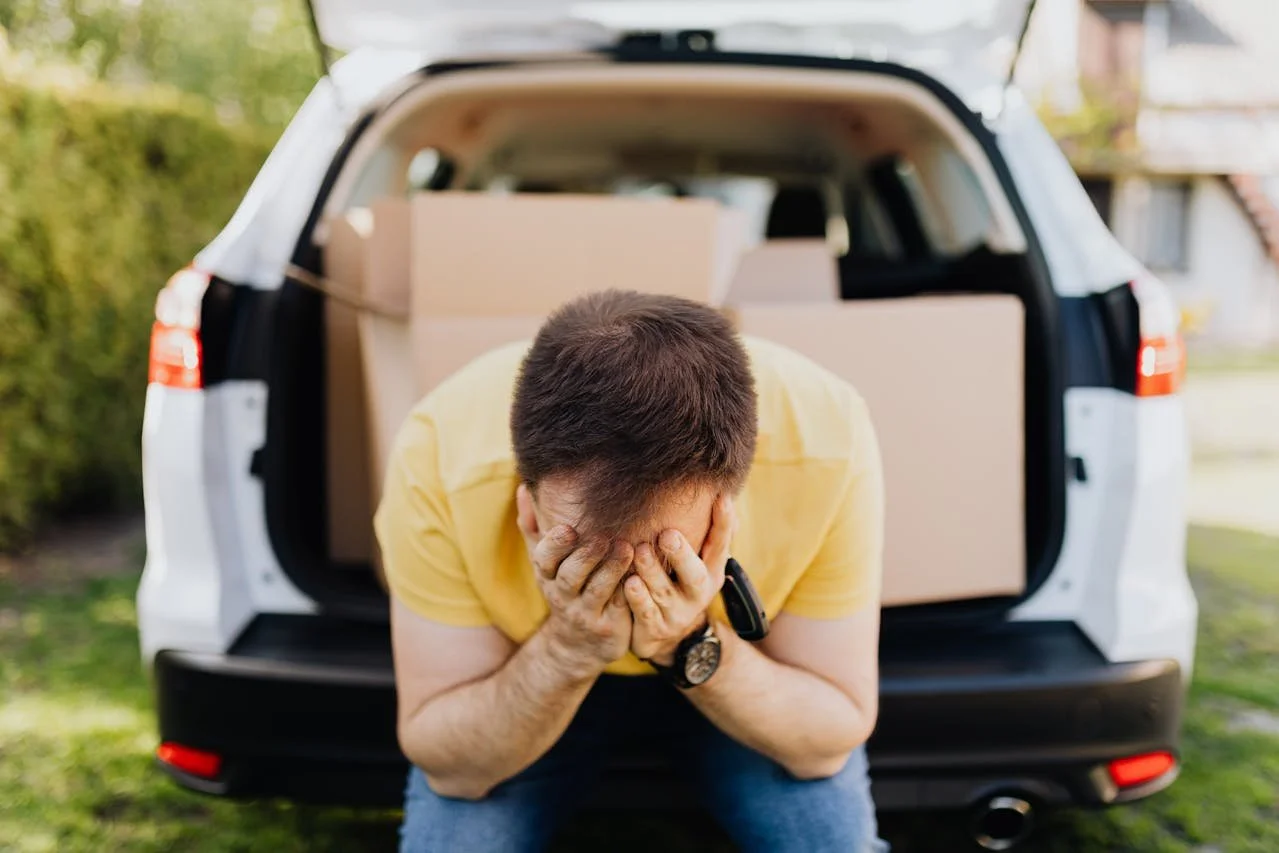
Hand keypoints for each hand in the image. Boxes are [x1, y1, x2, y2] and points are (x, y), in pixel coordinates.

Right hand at [527, 524, 634, 679]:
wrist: (576, 646)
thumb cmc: (564, 590)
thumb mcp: (544, 564)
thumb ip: (534, 526)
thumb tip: (522, 488)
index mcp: (547, 576)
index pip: (543, 559)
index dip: (555, 545)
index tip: (568, 528)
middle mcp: (563, 595)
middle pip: (570, 575)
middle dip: (586, 555)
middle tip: (604, 536)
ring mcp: (586, 613)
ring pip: (598, 590)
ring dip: (612, 569)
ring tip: (627, 548)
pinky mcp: (609, 626)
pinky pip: (620, 606)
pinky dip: (631, 589)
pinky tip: (642, 571)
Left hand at [625, 495, 735, 665]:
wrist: (665, 635)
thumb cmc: (678, 583)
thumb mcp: (697, 562)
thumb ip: (706, 533)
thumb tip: (722, 490)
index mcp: (711, 571)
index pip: (721, 544)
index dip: (723, 523)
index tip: (721, 498)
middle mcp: (698, 592)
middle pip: (694, 574)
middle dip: (682, 554)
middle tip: (667, 534)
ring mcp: (678, 612)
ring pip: (664, 591)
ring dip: (652, 570)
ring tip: (639, 551)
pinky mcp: (656, 627)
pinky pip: (646, 612)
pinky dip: (638, 598)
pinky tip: (629, 584)